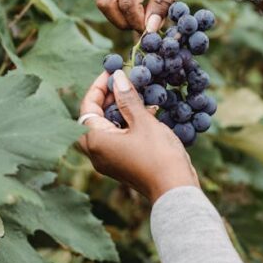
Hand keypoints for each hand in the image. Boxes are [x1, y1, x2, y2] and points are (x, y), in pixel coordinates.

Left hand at [78, 70, 199, 203]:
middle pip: (94, 117)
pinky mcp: (122, 164)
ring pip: (107, 127)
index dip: (99, 87)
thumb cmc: (158, 155)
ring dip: (120, 109)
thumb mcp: (143, 122)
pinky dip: (127, 123)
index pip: (87, 107)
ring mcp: (109, 160)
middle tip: (125, 83)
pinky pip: (118, 138)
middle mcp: (97, 152)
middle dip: (109, 98)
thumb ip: (128, 99)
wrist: (175, 190)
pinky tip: (146, 113)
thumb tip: (117, 77)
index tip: (113, 72)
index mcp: (95, 141)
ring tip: (138, 94)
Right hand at [95, 0, 213, 31]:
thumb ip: (164, 2)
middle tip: (144, 28)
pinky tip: (140, 10)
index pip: (127, 2)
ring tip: (144, 20)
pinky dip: (121, 8)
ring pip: (104, 0)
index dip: (138, 22)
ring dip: (120, 16)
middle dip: (122, 21)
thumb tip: (149, 29)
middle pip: (106, 2)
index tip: (154, 30)